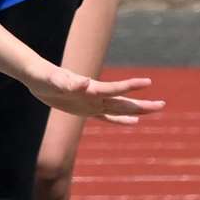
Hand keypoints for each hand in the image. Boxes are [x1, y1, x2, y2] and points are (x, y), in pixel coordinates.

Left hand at [26, 65, 164, 123]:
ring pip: (119, 108)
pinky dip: (120, 120)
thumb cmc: (44, 77)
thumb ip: (67, 82)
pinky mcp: (85, 109)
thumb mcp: (53, 80)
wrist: (36, 77)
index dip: (130, 87)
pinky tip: (133, 122)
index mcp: (89, 89)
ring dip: (136, 110)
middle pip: (122, 101)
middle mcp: (94, 96)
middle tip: (162, 105)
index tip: (148, 83)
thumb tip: (84, 82)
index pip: (114, 89)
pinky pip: (107, 117)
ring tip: (154, 109)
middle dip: (142, 104)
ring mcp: (92, 103)